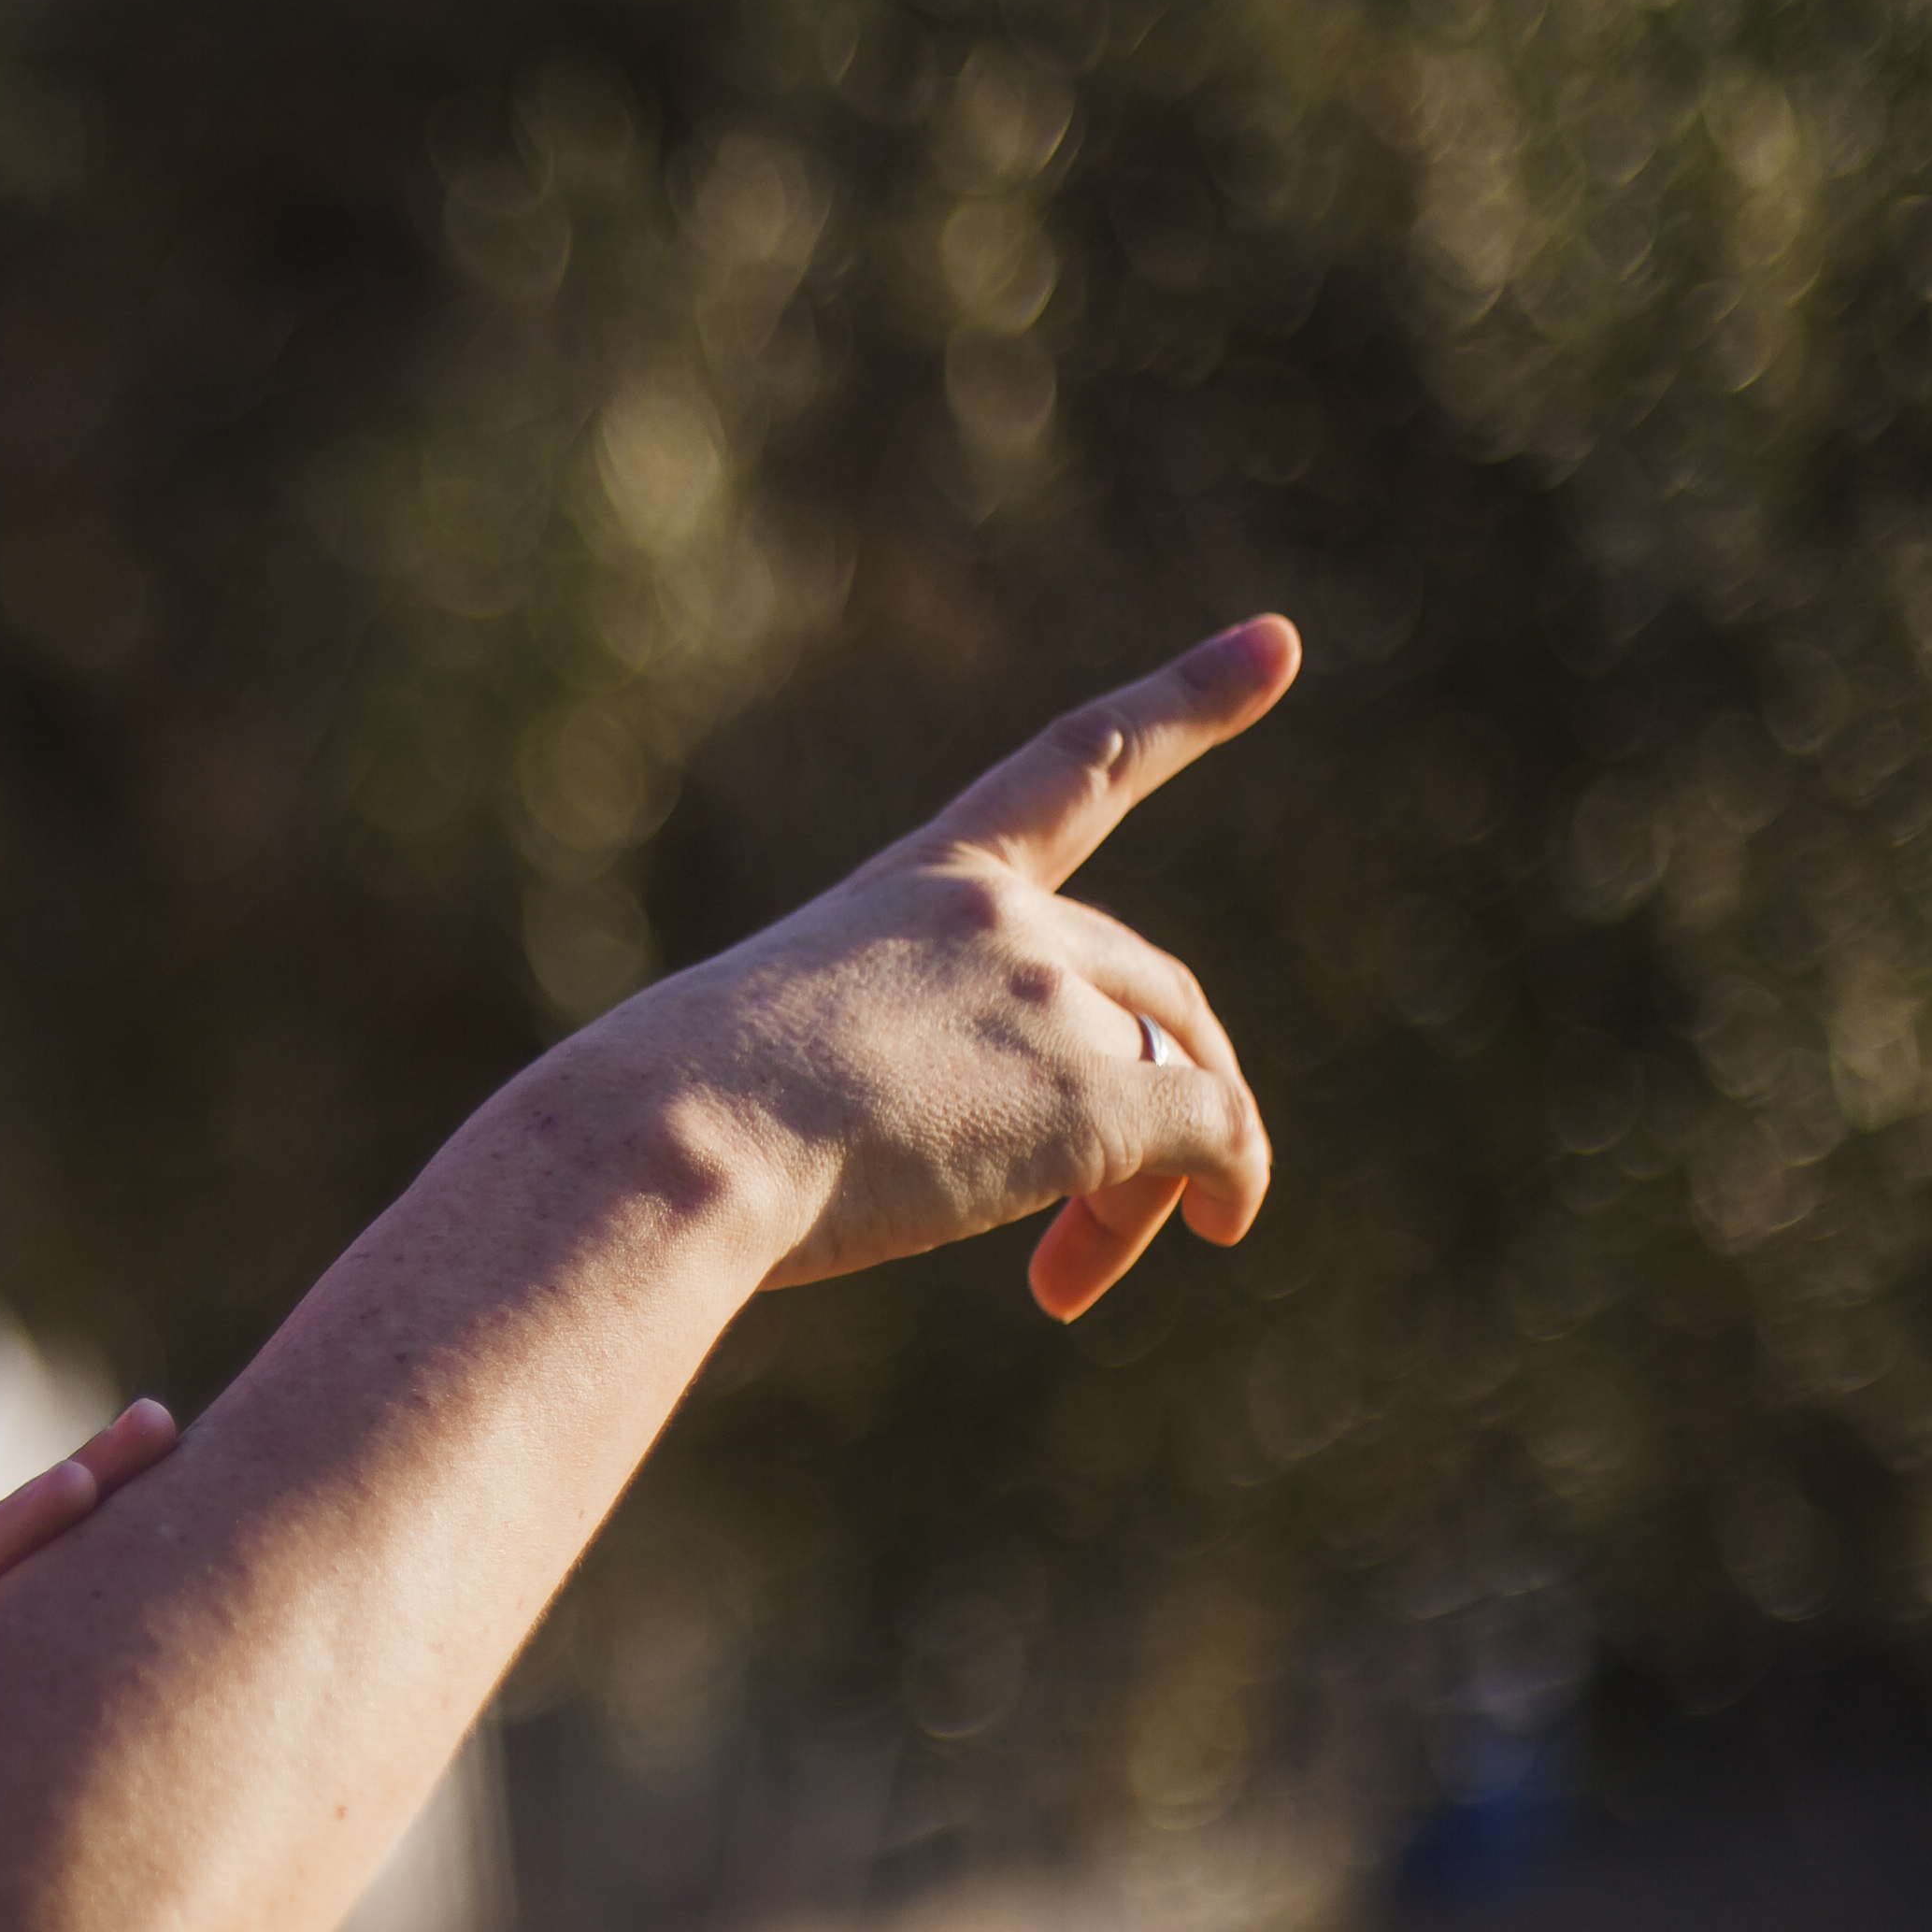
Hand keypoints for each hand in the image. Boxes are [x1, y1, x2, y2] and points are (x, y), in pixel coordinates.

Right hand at [577, 614, 1293, 1320]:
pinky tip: (1212, 1235)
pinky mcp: (1101, 1094)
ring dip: (1141, 1192)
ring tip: (1063, 1288)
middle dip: (1157, 1095)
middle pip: (1150, 991)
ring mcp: (1053, 998)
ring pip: (1175, 1084)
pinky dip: (1230, 1189)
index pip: (1070, 768)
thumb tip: (862, 1160)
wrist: (664, 1152)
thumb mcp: (756, 1058)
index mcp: (910, 889)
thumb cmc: (651, 1129)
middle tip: (1072, 1242)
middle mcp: (1003, 918)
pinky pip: (1218, 1136)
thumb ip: (851, 1066)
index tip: (1279, 643)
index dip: (1186, 701)